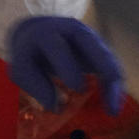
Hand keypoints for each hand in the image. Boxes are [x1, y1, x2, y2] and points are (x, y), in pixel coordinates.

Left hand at [8, 16, 124, 115]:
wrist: (37, 29)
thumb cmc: (29, 53)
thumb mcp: (23, 68)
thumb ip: (37, 85)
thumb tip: (58, 107)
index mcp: (47, 32)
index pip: (58, 48)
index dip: (68, 67)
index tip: (77, 88)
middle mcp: (73, 30)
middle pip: (94, 46)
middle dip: (105, 71)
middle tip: (108, 103)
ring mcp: (89, 37)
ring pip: (107, 57)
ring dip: (114, 83)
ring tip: (113, 109)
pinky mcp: (98, 48)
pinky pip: (110, 65)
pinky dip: (114, 84)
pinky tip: (115, 102)